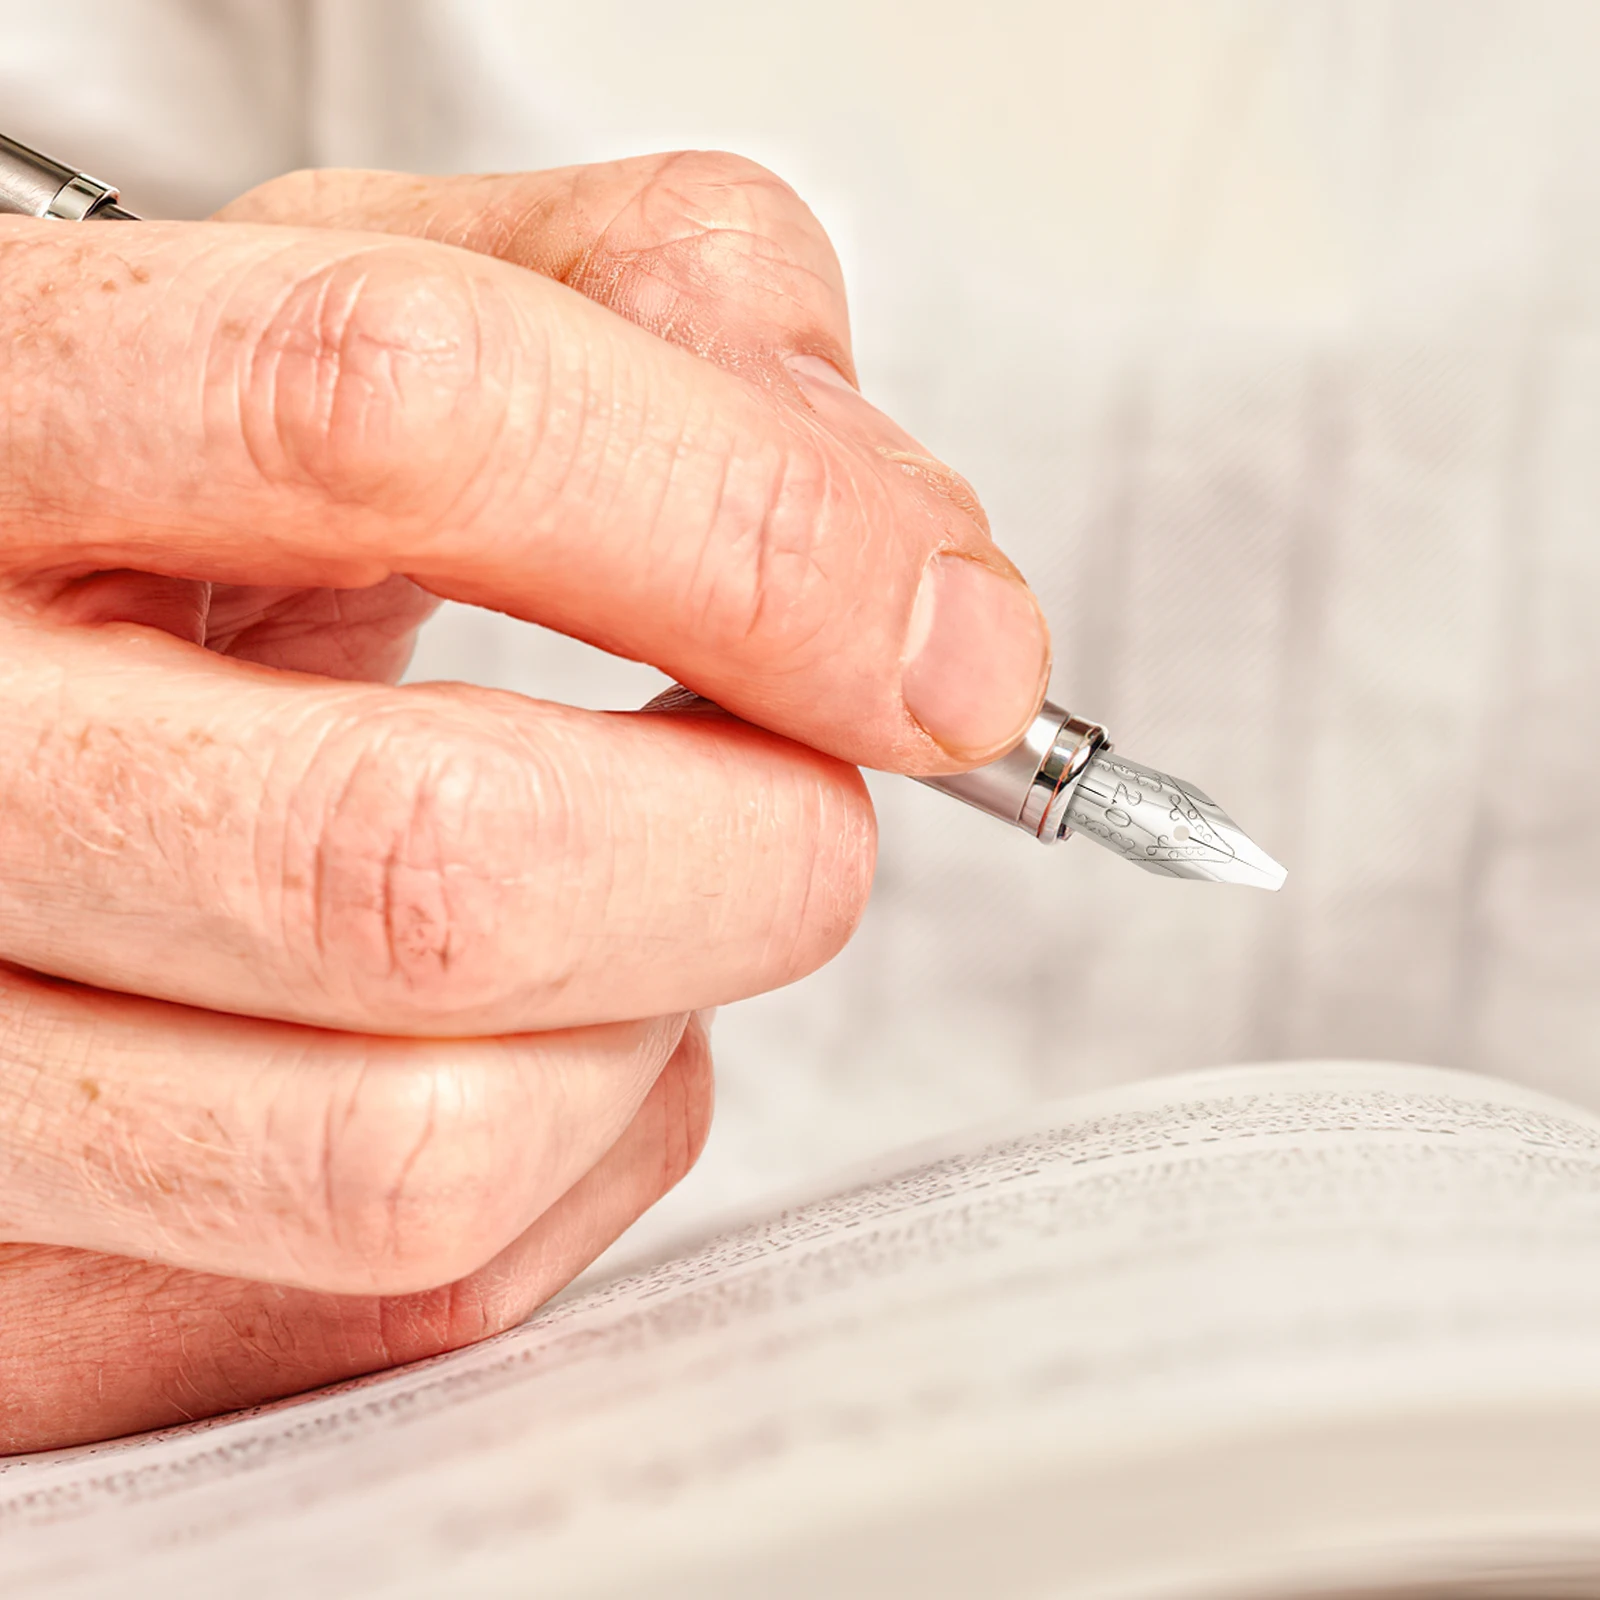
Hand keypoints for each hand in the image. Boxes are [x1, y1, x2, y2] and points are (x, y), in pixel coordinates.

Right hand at [0, 153, 1049, 1451]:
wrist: (20, 683)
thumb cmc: (208, 492)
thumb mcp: (382, 293)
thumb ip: (663, 313)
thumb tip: (917, 576)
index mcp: (16, 413)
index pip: (396, 417)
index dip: (754, 539)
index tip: (950, 649)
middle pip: (424, 864)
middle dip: (750, 851)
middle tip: (809, 809)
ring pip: (419, 1153)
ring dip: (650, 1037)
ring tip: (635, 915)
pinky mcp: (28, 1293)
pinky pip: (411, 1293)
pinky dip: (567, 1159)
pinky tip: (514, 1031)